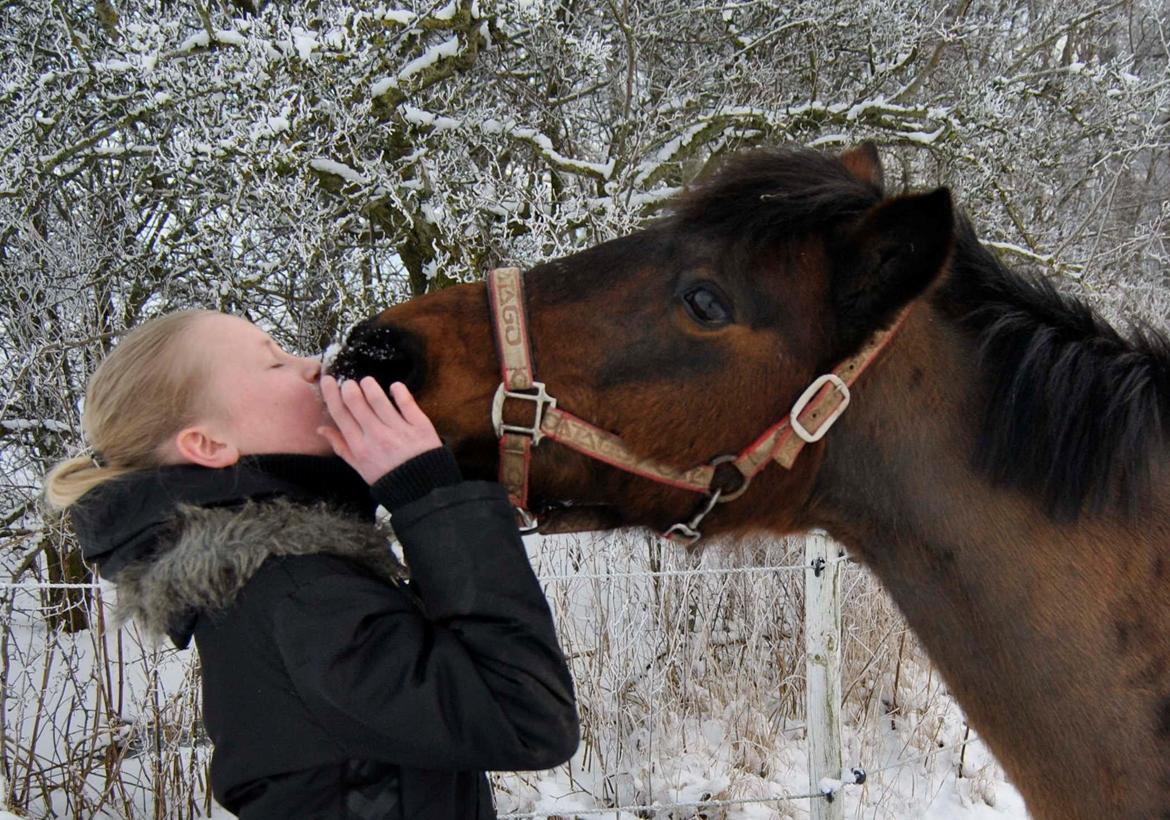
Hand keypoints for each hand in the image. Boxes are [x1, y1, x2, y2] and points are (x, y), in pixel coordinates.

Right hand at [318, 376, 442, 484]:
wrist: (423, 490)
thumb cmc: (389, 478)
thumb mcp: (360, 468)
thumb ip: (341, 446)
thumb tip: (321, 428)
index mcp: (360, 447)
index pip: (340, 414)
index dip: (331, 394)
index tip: (327, 381)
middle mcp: (377, 436)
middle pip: (357, 403)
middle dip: (349, 387)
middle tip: (349, 382)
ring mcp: (399, 430)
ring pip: (379, 399)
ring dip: (370, 386)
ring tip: (367, 382)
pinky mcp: (420, 425)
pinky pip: (407, 402)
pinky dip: (399, 390)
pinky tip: (394, 386)